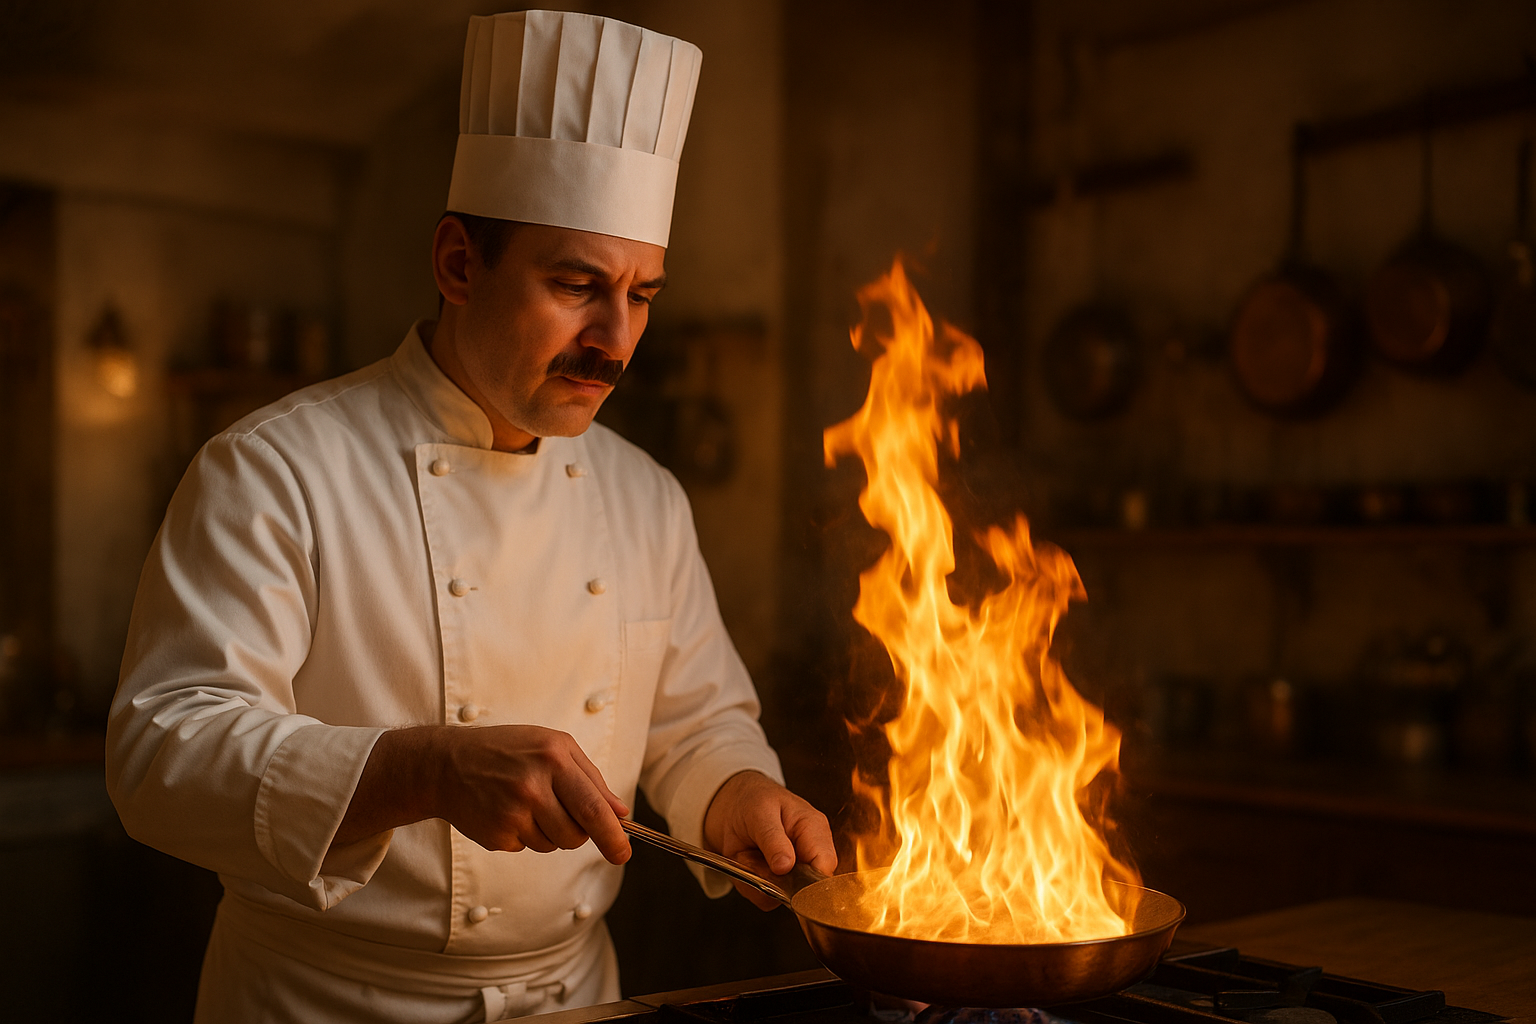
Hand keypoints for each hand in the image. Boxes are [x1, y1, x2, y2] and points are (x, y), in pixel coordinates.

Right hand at [336, 725, 631, 864]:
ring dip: (550, 832)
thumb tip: (620, 813)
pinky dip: (525, 835)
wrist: (447, 764)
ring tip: (528, 804)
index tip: (623, 853)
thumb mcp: (553, 747)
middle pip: (577, 834)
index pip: (594, 808)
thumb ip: (590, 779)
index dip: (613, 836)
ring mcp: (512, 813)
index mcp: (554, 758)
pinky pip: (528, 847)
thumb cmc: (509, 751)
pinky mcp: (497, 834)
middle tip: (564, 816)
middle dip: (579, 834)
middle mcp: (533, 785)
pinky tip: (508, 812)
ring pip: (554, 844)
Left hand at [702, 771, 835, 910]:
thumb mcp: (759, 812)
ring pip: (781, 898)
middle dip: (773, 880)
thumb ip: (774, 839)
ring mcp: (792, 873)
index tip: (780, 872)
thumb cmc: (753, 800)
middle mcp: (807, 855)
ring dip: (756, 881)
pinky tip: (745, 864)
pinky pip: (765, 900)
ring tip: (746, 854)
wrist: (732, 805)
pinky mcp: (777, 885)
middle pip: (805, 888)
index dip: (807, 877)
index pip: (825, 865)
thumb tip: (786, 866)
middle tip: (751, 855)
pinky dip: (748, 885)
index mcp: (814, 830)